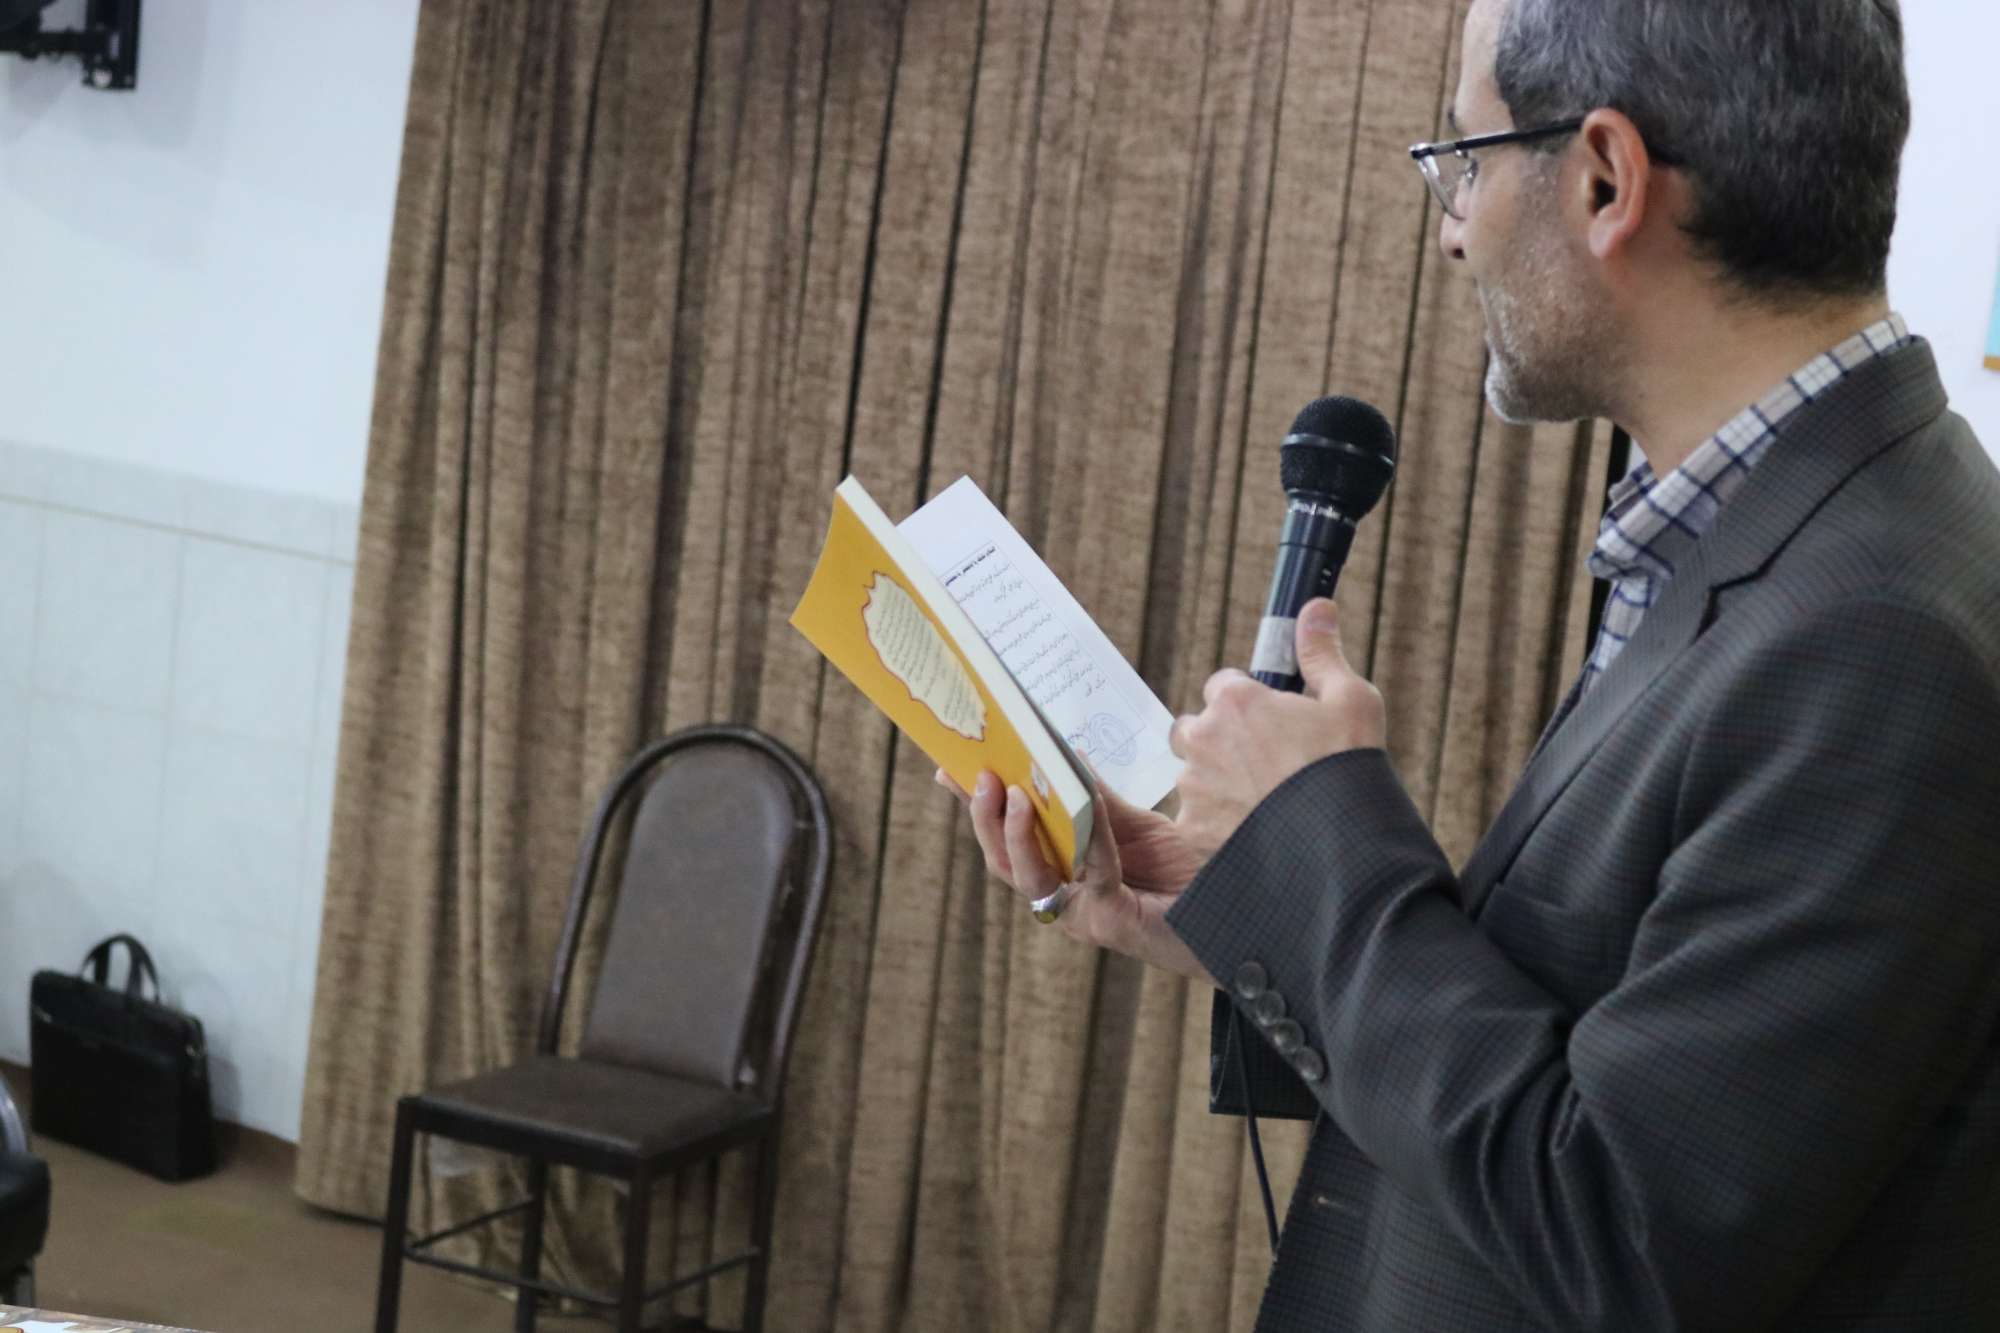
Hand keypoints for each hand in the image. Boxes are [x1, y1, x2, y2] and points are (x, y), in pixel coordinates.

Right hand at [939, 768, 1211, 981]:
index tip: (947, 768)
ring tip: (1015, 795)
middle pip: (1002, 862)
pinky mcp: (1113, 924)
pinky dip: (1091, 837)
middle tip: (981, 776)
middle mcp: (1060, 900)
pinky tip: (1089, 801)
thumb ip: (1094, 797)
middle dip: (985, 819)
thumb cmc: (1179, 872)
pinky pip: (1093, 876)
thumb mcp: (1129, 824)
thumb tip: (1063, 750)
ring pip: (1030, 879)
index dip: (973, 807)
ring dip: (1017, 836)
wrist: (1231, 911)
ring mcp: (1082, 917)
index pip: (1001, 839)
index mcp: (1057, 873)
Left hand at [1169, 598, 1385, 855]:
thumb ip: (1321, 652)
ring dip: (1218, 782)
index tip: (1273, 721)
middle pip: (1198, 728)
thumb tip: (1315, 607)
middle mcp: (1203, 738)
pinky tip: (1254, 830)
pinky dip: (1217, 823)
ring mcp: (1194, 786)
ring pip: (1194, 775)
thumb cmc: (1348, 767)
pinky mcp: (1192, 830)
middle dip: (1222, 739)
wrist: (1342, 845)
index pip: (1223, 686)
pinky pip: (1196, 818)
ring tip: (1264, 801)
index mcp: (1234, 700)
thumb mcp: (1351, 700)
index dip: (1249, 702)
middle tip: (1266, 762)